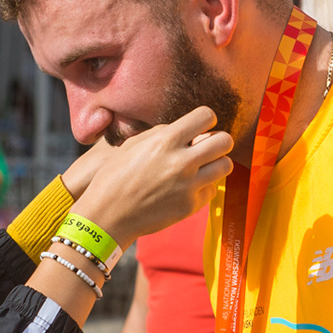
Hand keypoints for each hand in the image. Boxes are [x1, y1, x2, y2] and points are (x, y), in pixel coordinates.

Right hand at [71, 105, 233, 245]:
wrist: (107, 217)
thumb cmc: (114, 178)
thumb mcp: (132, 145)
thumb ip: (163, 133)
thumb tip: (187, 130)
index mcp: (165, 141)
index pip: (206, 116)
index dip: (205, 119)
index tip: (200, 127)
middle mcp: (181, 162)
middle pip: (225, 140)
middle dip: (218, 140)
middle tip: (207, 147)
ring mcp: (188, 186)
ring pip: (226, 166)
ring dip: (216, 163)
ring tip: (201, 167)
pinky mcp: (190, 206)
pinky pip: (212, 190)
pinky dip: (204, 187)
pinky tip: (187, 188)